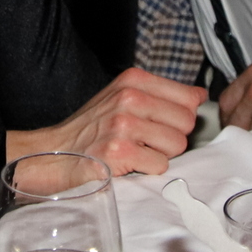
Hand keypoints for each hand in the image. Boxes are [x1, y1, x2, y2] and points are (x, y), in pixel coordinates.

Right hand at [7, 68, 207, 182]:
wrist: (52, 154)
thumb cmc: (90, 130)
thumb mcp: (121, 98)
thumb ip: (159, 95)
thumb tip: (199, 96)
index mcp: (133, 80)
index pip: (188, 97)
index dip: (181, 117)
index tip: (164, 124)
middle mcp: (129, 97)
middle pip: (187, 122)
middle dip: (172, 137)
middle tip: (145, 142)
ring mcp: (123, 123)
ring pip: (177, 144)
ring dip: (160, 155)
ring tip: (135, 152)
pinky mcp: (119, 151)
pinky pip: (160, 165)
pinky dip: (147, 171)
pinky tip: (126, 164)